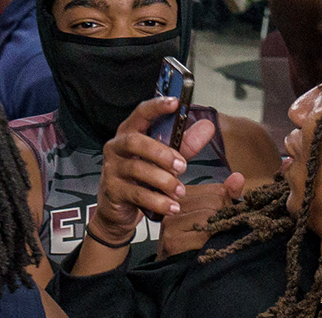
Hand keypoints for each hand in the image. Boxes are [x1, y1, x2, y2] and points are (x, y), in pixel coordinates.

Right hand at [90, 97, 221, 247]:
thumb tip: (208, 126)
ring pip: (137, 169)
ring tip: (180, 191)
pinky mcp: (113, 191)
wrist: (119, 209)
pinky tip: (172, 206)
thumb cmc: (142, 178)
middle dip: (162, 153)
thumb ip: (185, 143)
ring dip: (163, 180)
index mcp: (130, 132)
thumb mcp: (165, 158)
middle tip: (182, 166)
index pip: (141, 113)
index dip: (156, 107)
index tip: (175, 103)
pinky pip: (137, 194)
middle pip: (136, 142)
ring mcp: (113, 169)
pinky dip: (158, 201)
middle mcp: (117, 147)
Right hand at [156, 174, 246, 257]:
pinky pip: (203, 235)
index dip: (228, 205)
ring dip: (220, 229)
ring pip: (209, 215)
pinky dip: (212, 242)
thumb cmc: (193, 244)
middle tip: (224, 231)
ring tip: (217, 239)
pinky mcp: (172, 242)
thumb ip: (225, 197)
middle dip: (225, 217)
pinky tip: (210, 247)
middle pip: (214, 201)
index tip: (226, 219)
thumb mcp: (209, 217)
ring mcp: (170, 223)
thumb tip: (238, 177)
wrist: (173, 274)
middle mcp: (173, 205)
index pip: (217, 190)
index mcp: (183, 195)